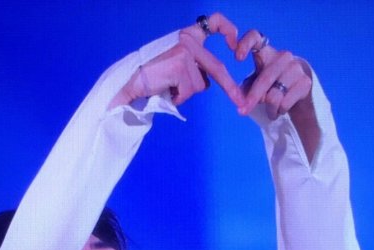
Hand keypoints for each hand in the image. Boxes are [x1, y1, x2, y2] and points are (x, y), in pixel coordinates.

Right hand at [109, 12, 244, 109]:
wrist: (132, 81)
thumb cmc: (154, 76)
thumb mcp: (177, 63)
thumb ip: (195, 65)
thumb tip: (212, 81)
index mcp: (189, 36)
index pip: (214, 23)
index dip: (228, 30)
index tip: (235, 46)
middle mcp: (188, 40)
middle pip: (217, 68)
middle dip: (230, 89)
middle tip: (240, 102)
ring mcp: (185, 52)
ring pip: (200, 85)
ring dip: (186, 93)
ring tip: (169, 86)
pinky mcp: (180, 66)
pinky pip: (189, 91)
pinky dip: (178, 97)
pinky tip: (166, 89)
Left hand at [235, 29, 319, 160]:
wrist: (297, 92)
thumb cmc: (270, 86)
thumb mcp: (255, 84)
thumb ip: (246, 89)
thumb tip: (241, 101)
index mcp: (266, 52)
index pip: (255, 37)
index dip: (245, 44)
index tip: (237, 58)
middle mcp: (282, 56)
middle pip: (265, 79)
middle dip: (252, 99)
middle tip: (242, 112)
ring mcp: (295, 68)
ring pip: (274, 96)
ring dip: (269, 108)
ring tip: (270, 110)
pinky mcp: (305, 81)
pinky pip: (285, 103)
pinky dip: (279, 111)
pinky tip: (280, 109)